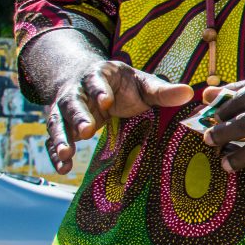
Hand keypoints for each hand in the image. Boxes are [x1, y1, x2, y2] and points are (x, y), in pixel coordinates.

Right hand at [47, 60, 192, 172]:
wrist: (87, 82)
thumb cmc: (122, 86)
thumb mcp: (141, 84)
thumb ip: (161, 91)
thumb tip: (190, 93)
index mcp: (97, 75)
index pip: (95, 80)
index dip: (99, 90)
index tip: (106, 101)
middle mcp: (76, 91)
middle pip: (73, 103)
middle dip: (78, 116)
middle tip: (86, 131)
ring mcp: (64, 109)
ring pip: (58, 122)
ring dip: (60, 138)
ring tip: (66, 154)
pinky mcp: (61, 125)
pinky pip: (54, 140)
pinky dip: (56, 154)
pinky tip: (62, 169)